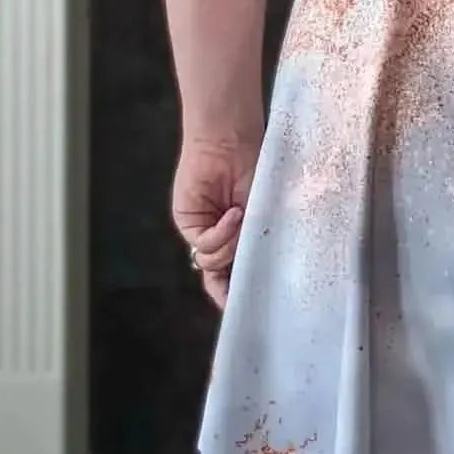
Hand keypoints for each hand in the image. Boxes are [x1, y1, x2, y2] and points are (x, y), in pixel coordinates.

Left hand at [172, 132, 259, 309]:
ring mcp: (206, 232)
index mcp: (243, 237)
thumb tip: (248, 272)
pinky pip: (203, 245)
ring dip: (228, 247)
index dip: (241, 293)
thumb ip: (253, 241)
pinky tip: (233, 214)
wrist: (233, 143)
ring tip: (243, 220)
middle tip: (241, 290)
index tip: (251, 310)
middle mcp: (223, 238)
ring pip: (211, 262)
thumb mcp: (263, 212)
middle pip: (220, 277)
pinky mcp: (190, 223)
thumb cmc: (257, 169)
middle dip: (229, 286)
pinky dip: (219, 234)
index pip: (238, 274)